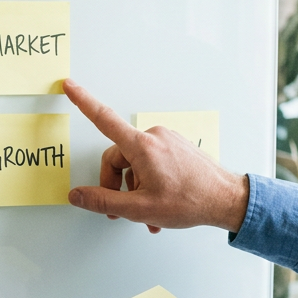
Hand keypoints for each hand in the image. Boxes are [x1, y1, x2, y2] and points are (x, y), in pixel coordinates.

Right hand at [62, 79, 249, 232]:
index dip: (83, 101)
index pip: (104, 119)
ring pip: (135, 164)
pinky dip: (149, 183)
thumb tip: (77, 195)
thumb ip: (103, 201)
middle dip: (115, 184)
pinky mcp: (177, 147)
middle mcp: (154, 137)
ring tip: (148, 212)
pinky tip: (158, 204)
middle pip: (118, 157)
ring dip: (135, 188)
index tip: (69, 85)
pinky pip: (152, 163)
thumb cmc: (190, 201)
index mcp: (142, 146)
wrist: (228, 201)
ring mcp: (167, 140)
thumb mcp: (139, 208)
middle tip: (121, 210)